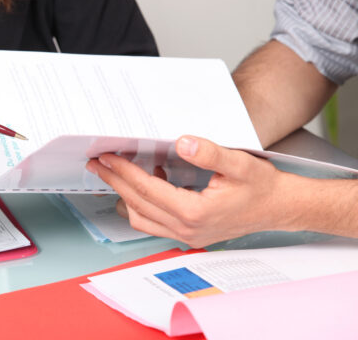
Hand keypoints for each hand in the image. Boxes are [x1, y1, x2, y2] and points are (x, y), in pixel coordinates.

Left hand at [86, 136, 306, 247]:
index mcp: (195, 212)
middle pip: (137, 205)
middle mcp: (186, 228)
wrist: (279, 208)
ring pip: (142, 218)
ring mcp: (187, 234)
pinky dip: (142, 204)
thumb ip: (210, 153)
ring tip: (116, 173)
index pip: (147, 190)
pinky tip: (148, 182)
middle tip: (98, 164)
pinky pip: (154, 222)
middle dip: (115, 182)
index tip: (107, 158)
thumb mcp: (240, 164)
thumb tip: (183, 143)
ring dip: (126, 195)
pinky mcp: (189, 233)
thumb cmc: (262, 188)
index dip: (124, 172)